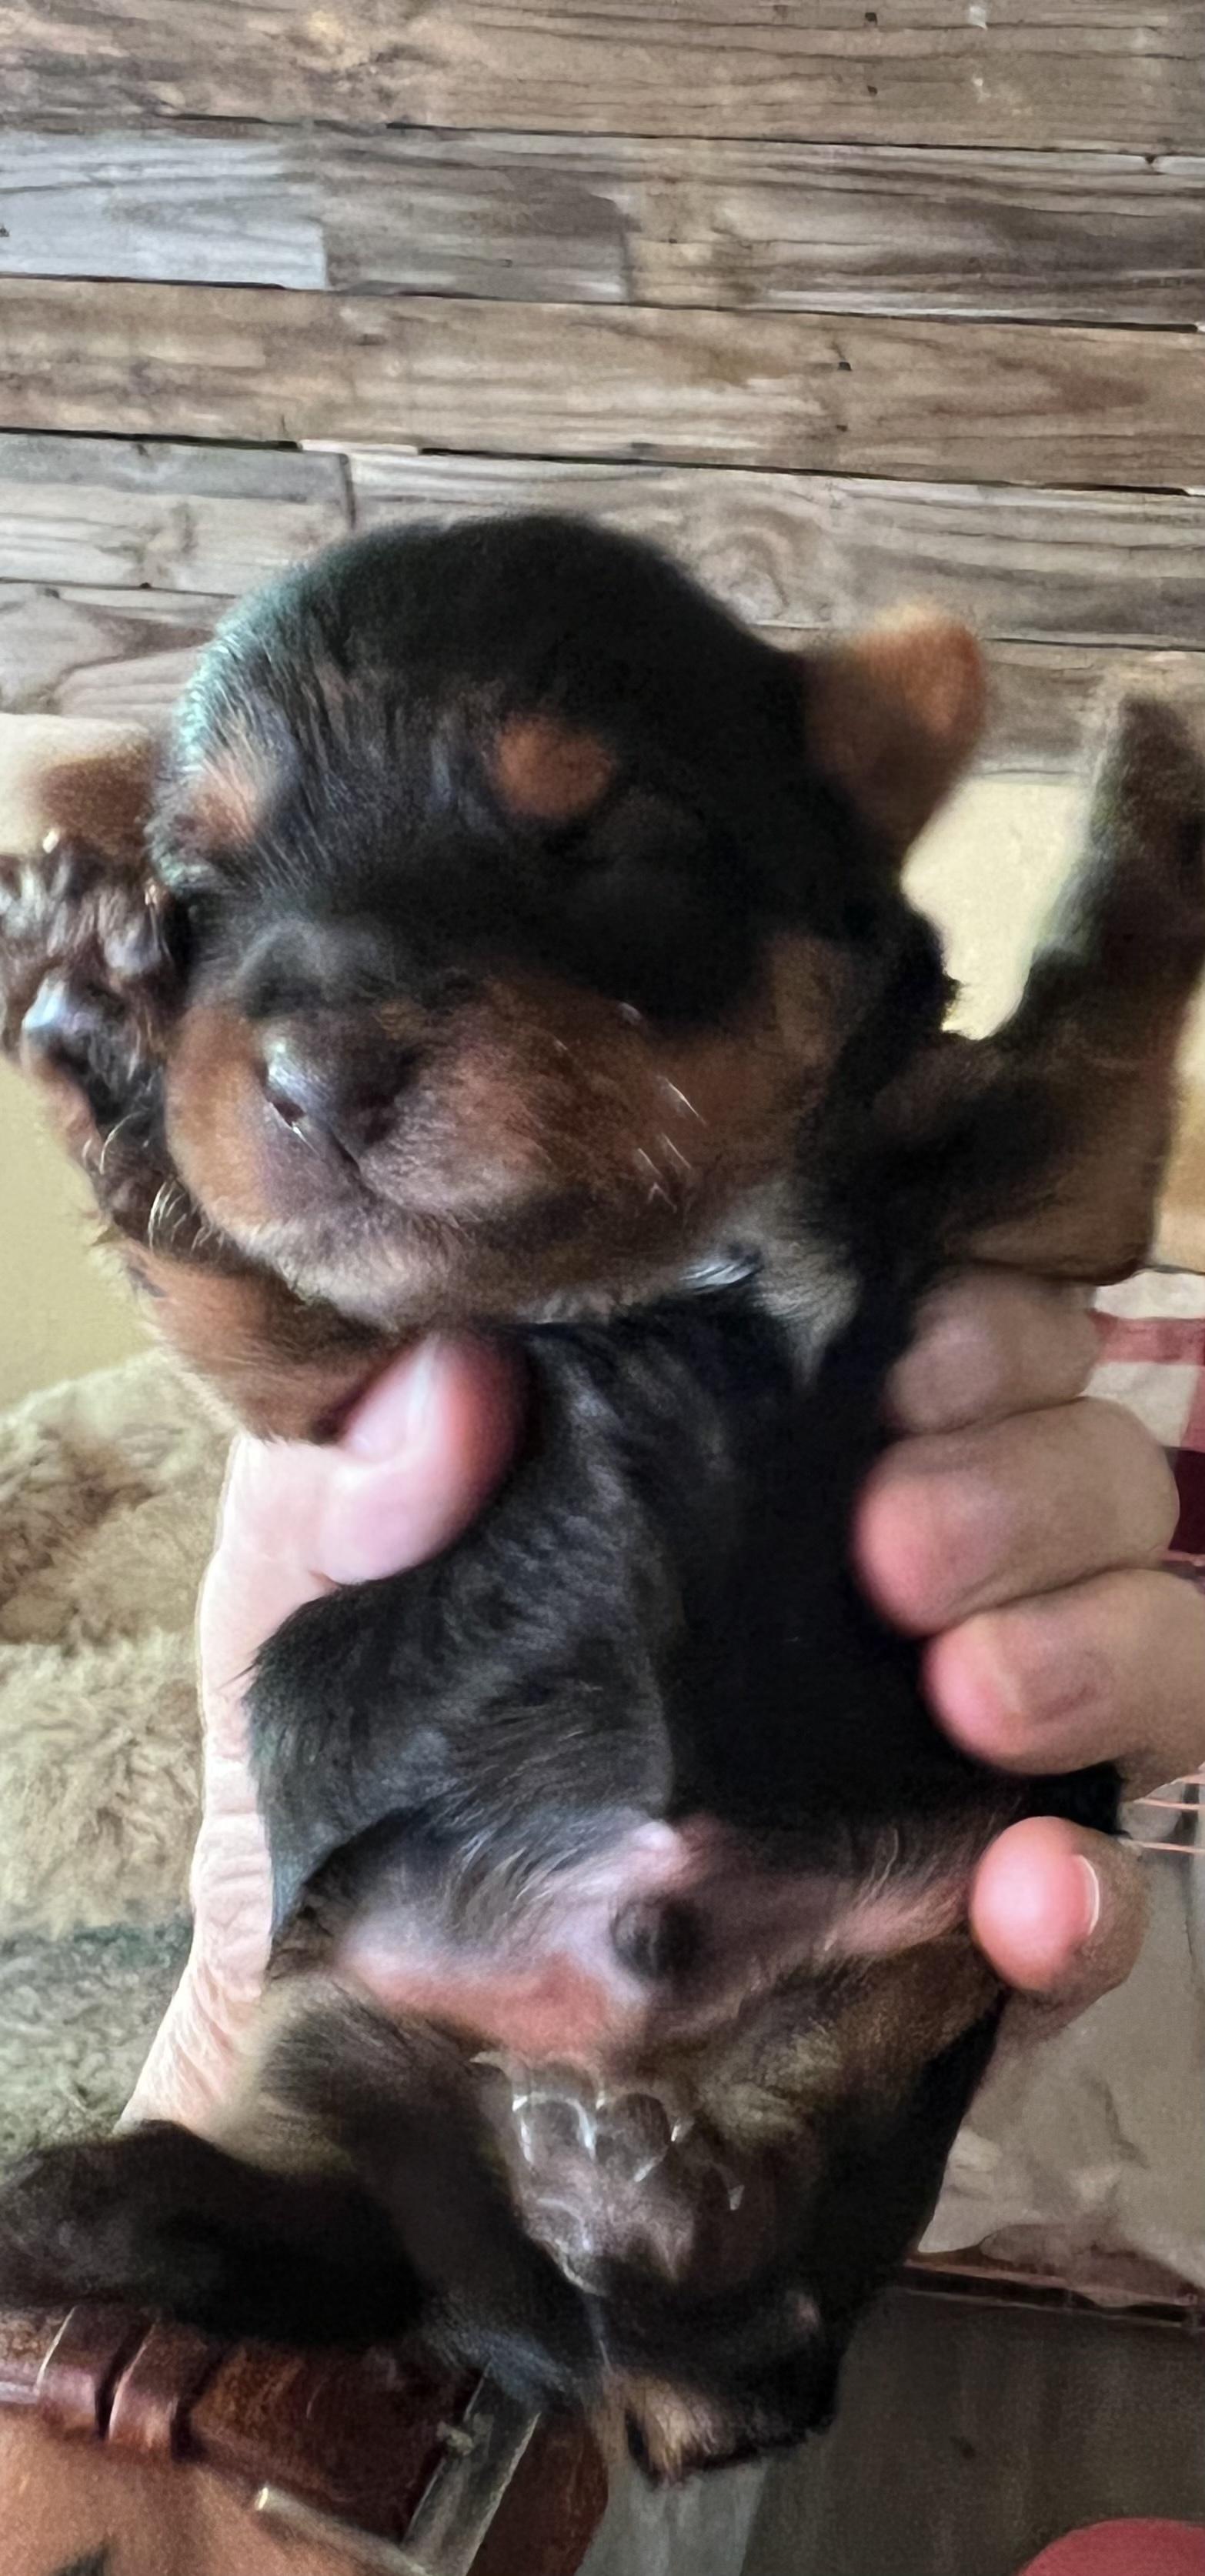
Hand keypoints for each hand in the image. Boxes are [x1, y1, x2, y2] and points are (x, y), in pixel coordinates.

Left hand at [128, 1272, 1203, 2133]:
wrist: (344, 2047)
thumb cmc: (339, 1765)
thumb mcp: (304, 1595)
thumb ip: (358, 1473)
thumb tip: (452, 1384)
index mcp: (773, 1461)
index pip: (960, 1330)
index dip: (980, 1324)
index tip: (908, 1364)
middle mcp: (904, 1584)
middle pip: (1091, 1466)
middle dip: (1033, 1480)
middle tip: (895, 1547)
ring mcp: (962, 1758)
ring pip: (1157, 1641)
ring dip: (1101, 1642)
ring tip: (968, 1691)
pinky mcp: (970, 1936)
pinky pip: (1114, 1897)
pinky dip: (1099, 1894)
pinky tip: (1028, 1897)